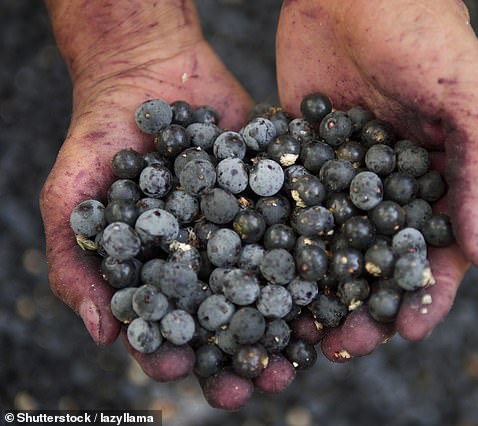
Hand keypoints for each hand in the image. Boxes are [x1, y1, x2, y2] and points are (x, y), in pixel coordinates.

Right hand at [41, 0, 293, 409]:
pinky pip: (300, 233)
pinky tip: (334, 285)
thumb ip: (76, 262)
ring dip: (292, 322)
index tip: (187, 374)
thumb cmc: (99, 135)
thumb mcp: (69, 195)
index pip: (168, 330)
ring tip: (312, 349)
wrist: (149, 70)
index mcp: (161, 272)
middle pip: (230, 320)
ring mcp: (247, 231)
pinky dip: (316, 259)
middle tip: (269, 383)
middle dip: (247, 355)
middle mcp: (209, 259)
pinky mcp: (277, 197)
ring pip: (272, 287)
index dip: (175, 356)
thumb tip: (101, 335)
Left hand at [277, 0, 477, 356]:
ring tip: (300, 327)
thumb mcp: (469, 101)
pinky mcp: (299, 161)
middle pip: (379, 262)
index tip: (409, 332)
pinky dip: (281, 247)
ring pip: (332, 248)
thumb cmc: (427, 37)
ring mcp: (342, 179)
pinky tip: (265, 277)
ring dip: (319, 290)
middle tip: (344, 344)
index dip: (428, 296)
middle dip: (366, 306)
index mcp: (440, 182)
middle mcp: (390, 189)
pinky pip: (291, 211)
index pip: (439, 253)